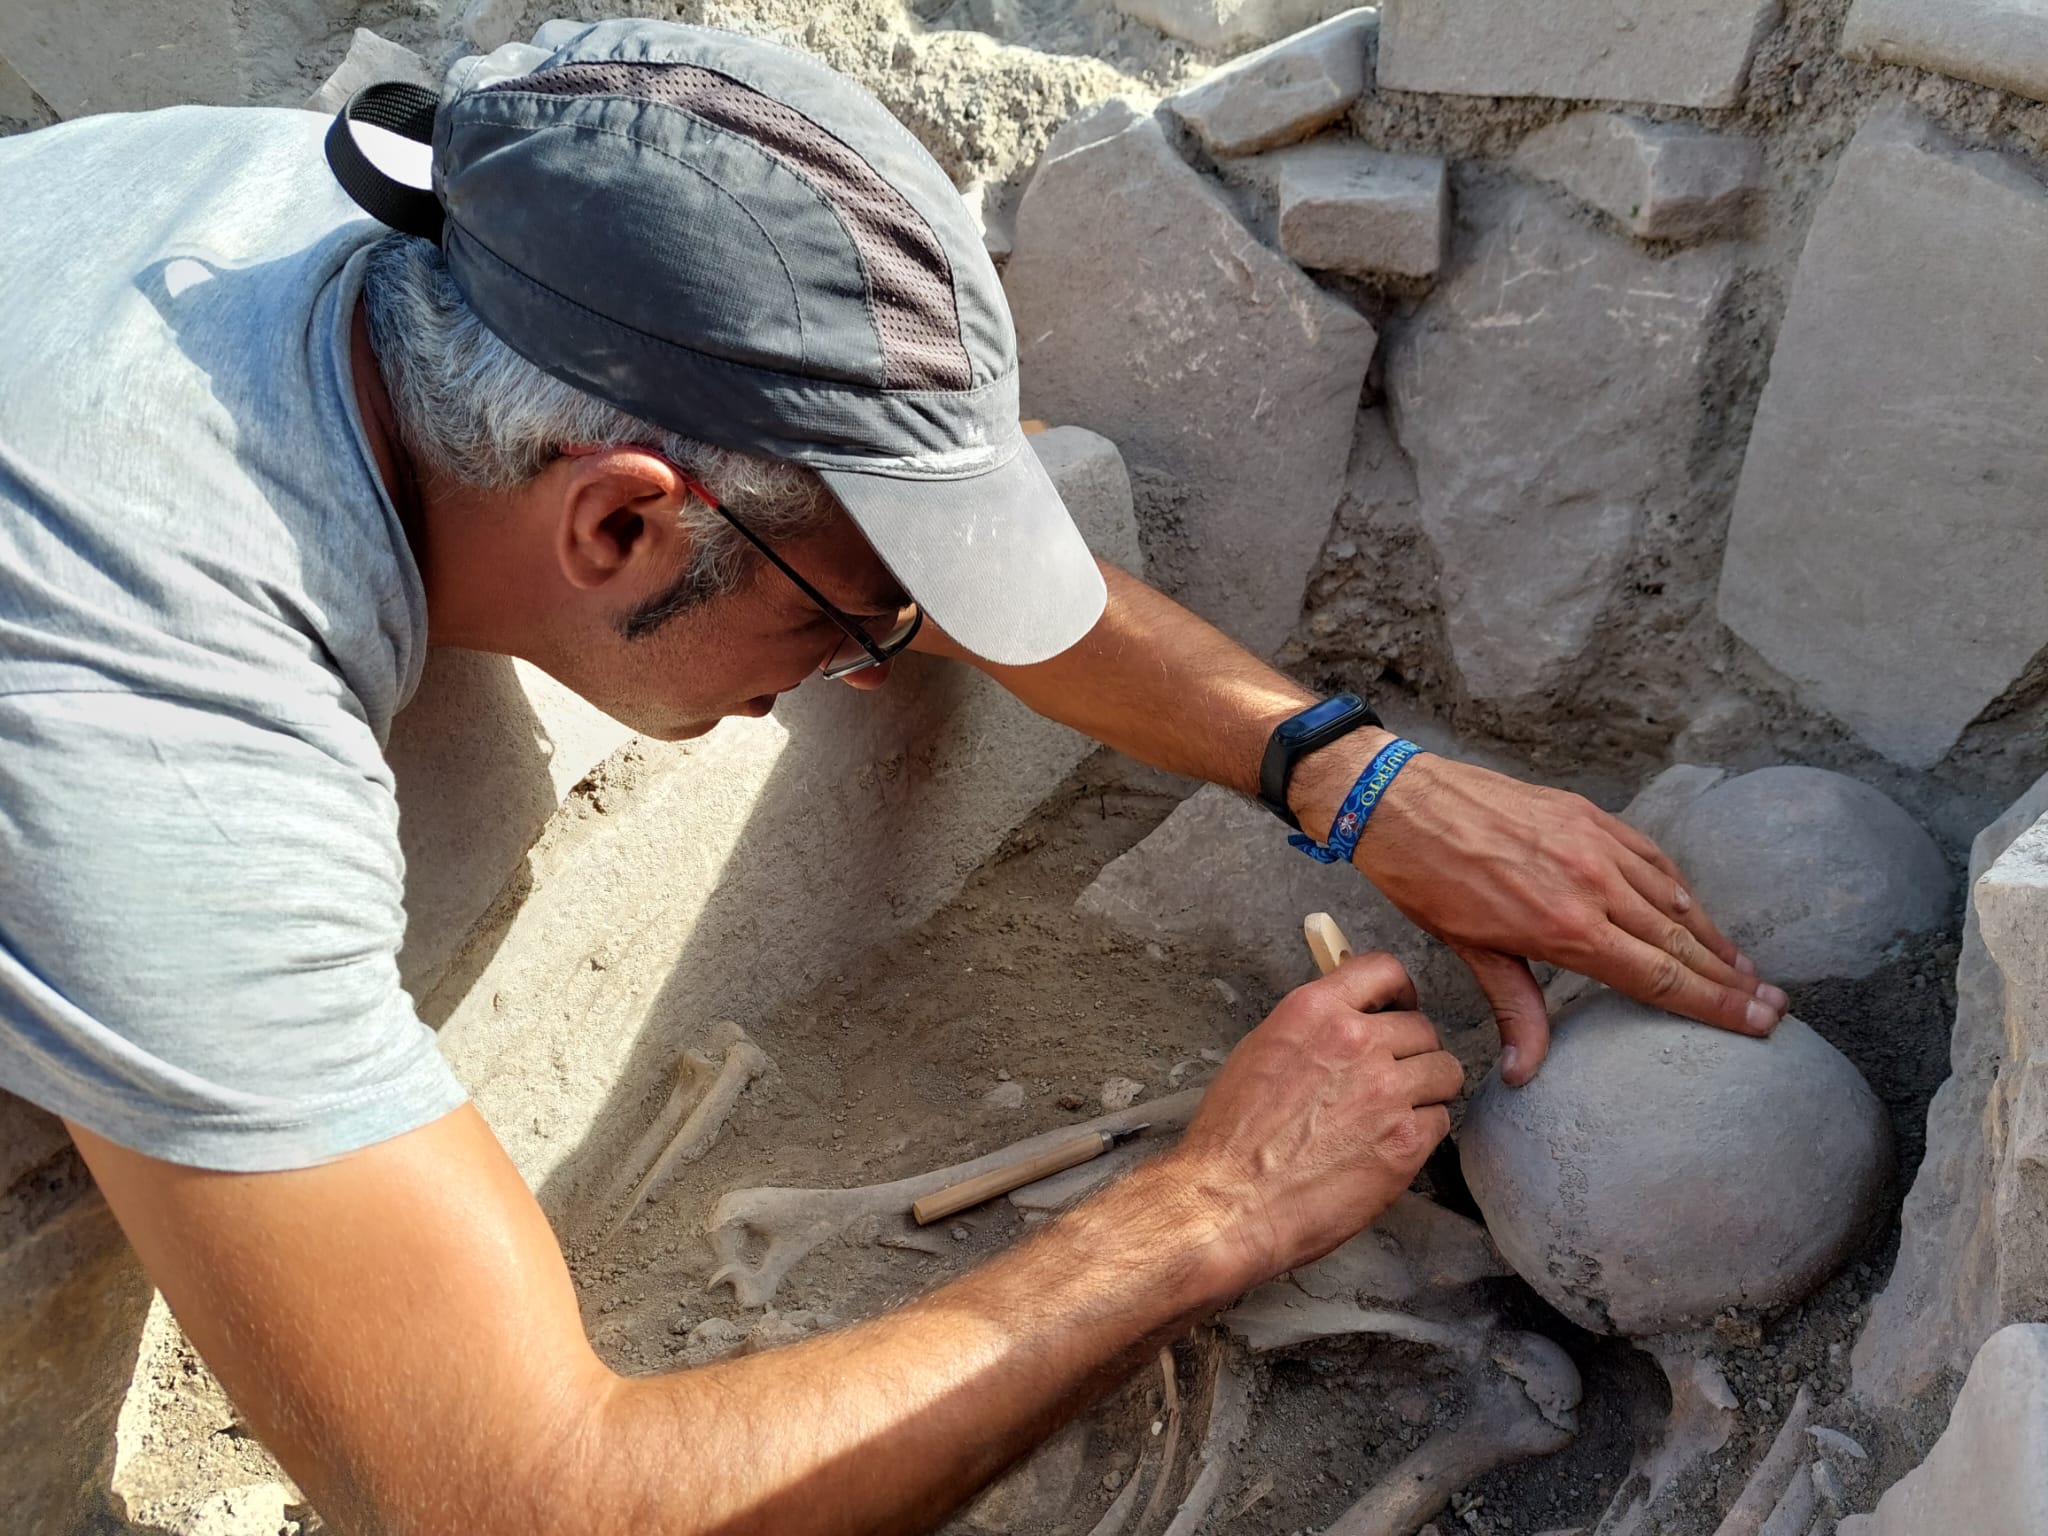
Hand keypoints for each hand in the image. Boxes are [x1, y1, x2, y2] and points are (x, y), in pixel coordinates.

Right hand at [1162, 952, 1464, 1285]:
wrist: (1228, 1201)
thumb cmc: (1231, 1137)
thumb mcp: (1260, 1052)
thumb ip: (1312, 1030)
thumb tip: (1344, 1025)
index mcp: (1315, 1011)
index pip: (1383, 970)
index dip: (1400, 990)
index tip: (1400, 1005)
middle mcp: (1357, 1041)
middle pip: (1422, 1028)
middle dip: (1411, 1051)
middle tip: (1392, 1077)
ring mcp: (1386, 1091)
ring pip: (1443, 1072)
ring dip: (1426, 1090)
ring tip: (1396, 1113)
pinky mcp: (1405, 1141)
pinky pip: (1440, 1121)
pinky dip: (1422, 1133)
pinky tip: (1390, 1146)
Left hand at [1321, 748, 1788, 1085]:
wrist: (1402, 800)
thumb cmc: (1427, 880)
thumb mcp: (1470, 952)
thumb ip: (1514, 1009)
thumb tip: (1525, 1072)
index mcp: (1566, 928)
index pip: (1660, 978)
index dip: (1716, 1005)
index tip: (1762, 1024)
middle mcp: (1593, 885)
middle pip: (1681, 943)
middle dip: (1734, 979)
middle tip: (1776, 1006)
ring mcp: (1595, 844)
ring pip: (1674, 899)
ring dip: (1714, 936)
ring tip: (1746, 969)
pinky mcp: (1588, 814)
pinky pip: (1651, 856)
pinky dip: (1679, 888)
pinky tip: (1694, 910)